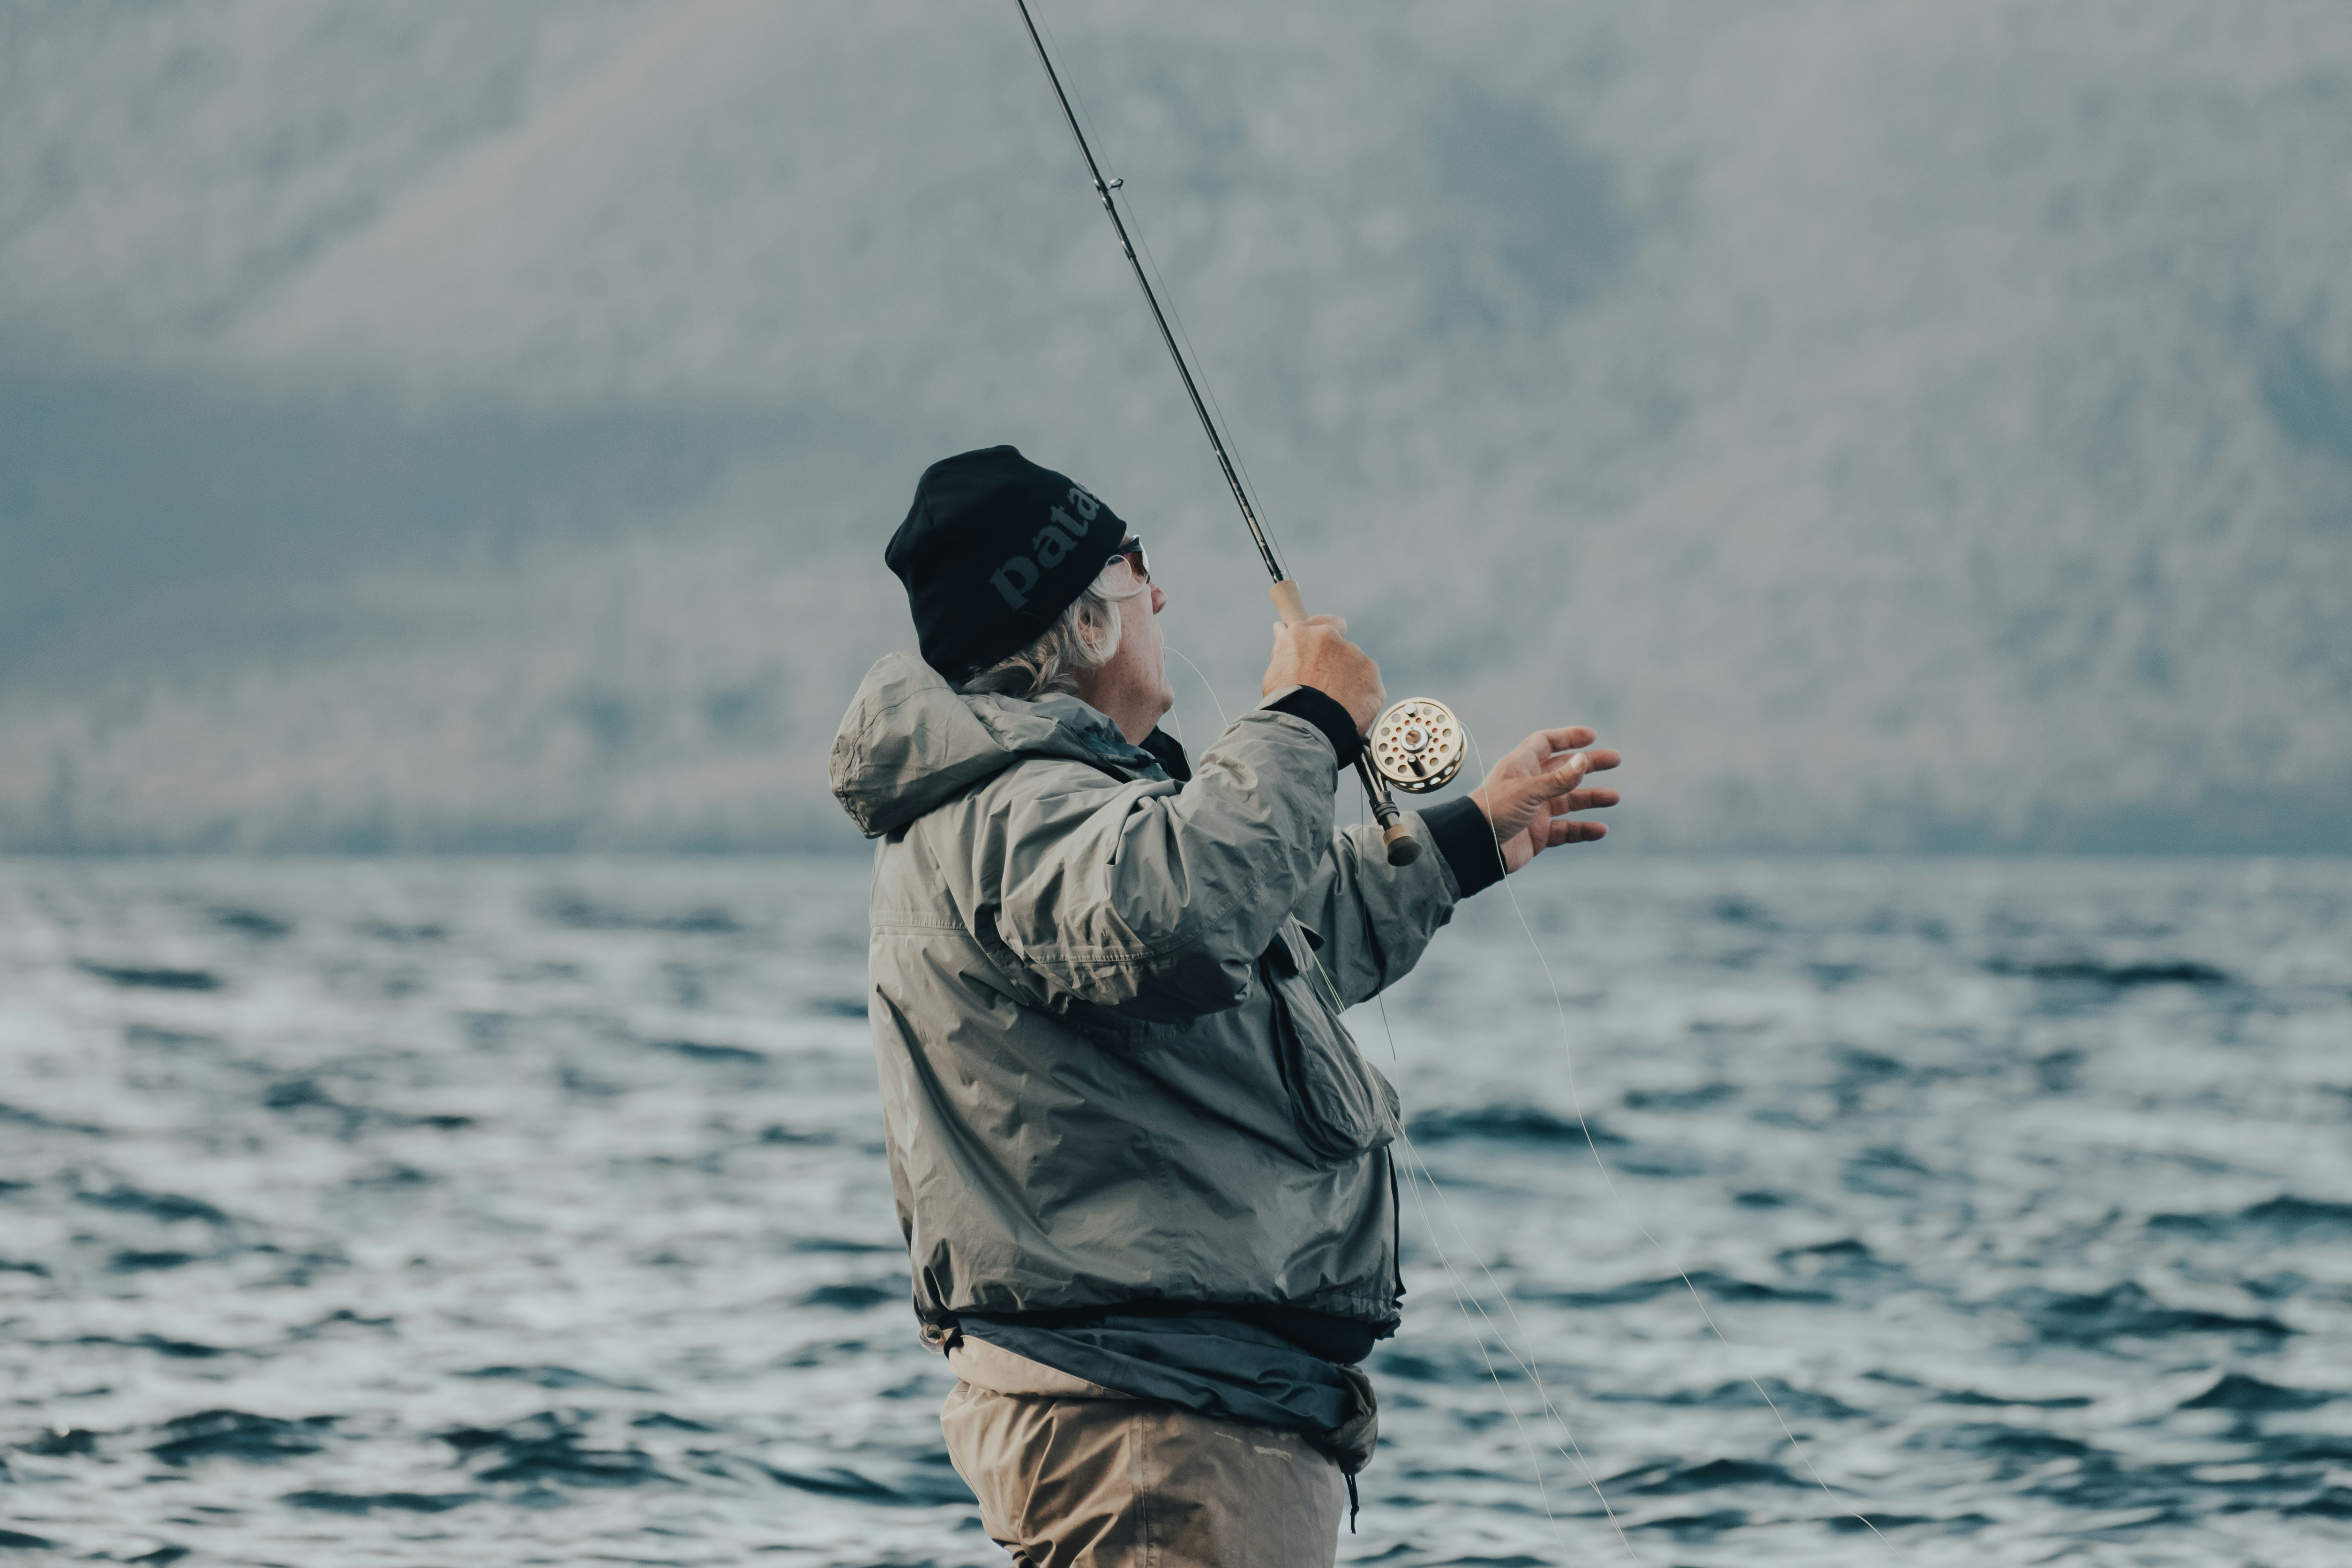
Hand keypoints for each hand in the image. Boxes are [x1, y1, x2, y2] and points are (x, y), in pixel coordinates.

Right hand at [1262, 615, 1385, 734]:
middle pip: (1342, 647)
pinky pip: (1370, 687)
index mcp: (1307, 634)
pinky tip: (1349, 711)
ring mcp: (1357, 659)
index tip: (1322, 651)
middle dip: (1337, 662)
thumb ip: (1283, 647)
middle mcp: (1334, 640)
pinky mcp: (1374, 680)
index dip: (1325, 639)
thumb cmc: (1285, 703)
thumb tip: (1282, 627)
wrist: (1306, 730)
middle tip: (1325, 686)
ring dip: (1350, 680)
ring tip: (1335, 704)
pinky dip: (1363, 697)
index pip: (1326, 623)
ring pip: (1357, 667)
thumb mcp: (1275, 672)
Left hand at [1469, 727, 1620, 874]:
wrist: (1475, 847)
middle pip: (1564, 769)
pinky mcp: (1538, 834)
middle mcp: (1529, 785)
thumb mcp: (1528, 790)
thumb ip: (1557, 779)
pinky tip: (1600, 829)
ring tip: (1614, 797)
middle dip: (1588, 764)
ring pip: (1569, 800)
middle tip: (1614, 760)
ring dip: (1591, 798)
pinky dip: (1583, 829)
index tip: (1592, 736)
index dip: (1567, 737)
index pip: (1546, 743)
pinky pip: (1566, 830)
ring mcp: (1535, 810)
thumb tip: (1583, 761)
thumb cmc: (1494, 811)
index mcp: (1521, 766)